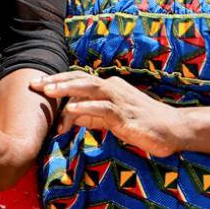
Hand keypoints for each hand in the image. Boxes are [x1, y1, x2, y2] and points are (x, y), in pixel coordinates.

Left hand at [32, 71, 185, 156]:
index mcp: (108, 87)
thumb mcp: (110, 119)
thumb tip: (68, 116)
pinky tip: (71, 109)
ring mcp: (120, 99)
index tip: (37, 84)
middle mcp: (113, 87)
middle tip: (35, 84)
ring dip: (68, 88)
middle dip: (57, 81)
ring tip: (48, 91)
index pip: (79, 79)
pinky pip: (104, 108)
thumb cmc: (142, 123)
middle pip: (81, 79)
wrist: (173, 129)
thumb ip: (91, 115)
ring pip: (91, 88)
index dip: (58, 80)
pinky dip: (86, 107)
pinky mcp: (126, 115)